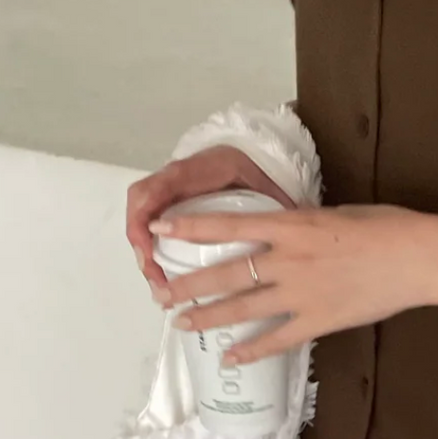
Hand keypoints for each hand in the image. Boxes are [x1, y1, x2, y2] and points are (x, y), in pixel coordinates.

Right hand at [126, 146, 295, 291]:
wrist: (248, 151)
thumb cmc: (254, 169)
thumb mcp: (265, 183)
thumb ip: (277, 202)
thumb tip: (297, 224)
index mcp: (194, 170)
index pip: (156, 188)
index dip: (145, 219)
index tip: (150, 247)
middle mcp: (173, 179)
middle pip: (140, 206)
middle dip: (141, 246)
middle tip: (157, 280)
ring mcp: (167, 191)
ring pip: (141, 218)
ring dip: (145, 253)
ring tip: (160, 286)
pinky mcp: (169, 205)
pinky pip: (149, 224)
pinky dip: (151, 250)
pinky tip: (164, 277)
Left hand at [150, 205, 437, 360]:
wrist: (418, 258)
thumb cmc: (384, 226)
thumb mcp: (334, 214)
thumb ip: (301, 224)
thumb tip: (280, 229)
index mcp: (290, 226)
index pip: (226, 226)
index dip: (189, 228)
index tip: (159, 230)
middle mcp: (287, 260)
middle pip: (224, 274)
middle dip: (188, 285)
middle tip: (160, 293)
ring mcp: (300, 294)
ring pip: (242, 308)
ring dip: (208, 318)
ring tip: (182, 324)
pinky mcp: (319, 321)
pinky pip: (276, 340)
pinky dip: (250, 350)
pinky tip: (230, 357)